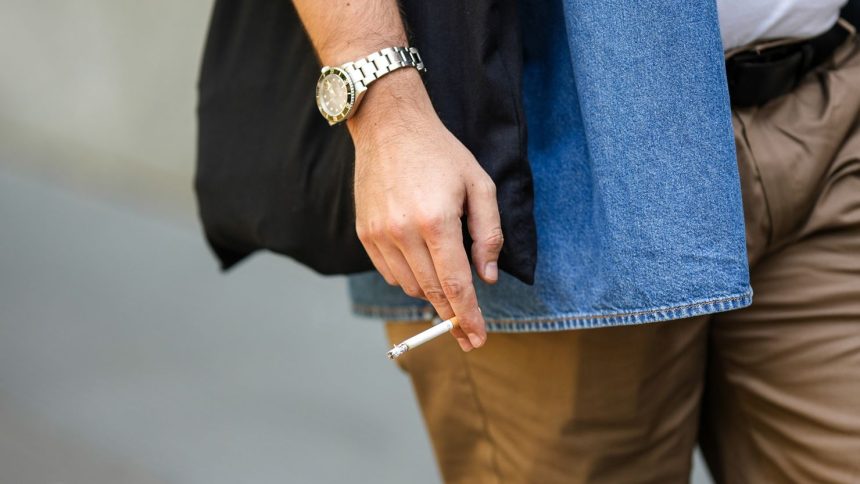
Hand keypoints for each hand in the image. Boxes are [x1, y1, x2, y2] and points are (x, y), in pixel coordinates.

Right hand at [348, 70, 502, 351]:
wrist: (389, 125)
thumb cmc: (440, 153)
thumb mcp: (479, 184)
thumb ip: (488, 234)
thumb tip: (488, 277)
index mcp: (437, 221)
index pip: (456, 284)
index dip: (468, 317)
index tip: (476, 339)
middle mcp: (404, 232)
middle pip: (432, 291)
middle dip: (452, 315)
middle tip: (466, 333)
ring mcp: (380, 234)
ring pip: (410, 286)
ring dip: (431, 294)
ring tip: (446, 288)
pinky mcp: (365, 233)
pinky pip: (389, 272)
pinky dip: (408, 279)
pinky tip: (421, 268)